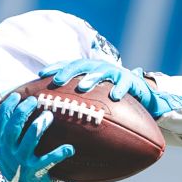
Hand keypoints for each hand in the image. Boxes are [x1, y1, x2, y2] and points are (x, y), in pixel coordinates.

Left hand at [0, 93, 75, 181]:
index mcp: (33, 170)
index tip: (70, 149)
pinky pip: (1, 122)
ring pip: (12, 128)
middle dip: (37, 128)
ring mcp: (7, 148)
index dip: (58, 155)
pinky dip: (6, 110)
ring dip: (22, 114)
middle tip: (47, 115)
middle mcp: (19, 158)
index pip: (46, 163)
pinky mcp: (0, 140)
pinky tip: (15, 96)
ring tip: (32, 101)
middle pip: (27, 140)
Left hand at [38, 58, 181, 118]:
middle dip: (69, 71)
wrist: (141, 96)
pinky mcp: (131, 80)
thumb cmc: (111, 100)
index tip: (40, 75)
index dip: (55, 68)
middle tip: (57, 81)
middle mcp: (100, 68)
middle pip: (82, 65)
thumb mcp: (94, 100)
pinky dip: (119, 89)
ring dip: (91, 78)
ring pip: (102, 71)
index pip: (69, 65)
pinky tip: (114, 96)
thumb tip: (53, 116)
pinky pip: (125, 83)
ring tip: (83, 86)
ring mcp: (115, 73)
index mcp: (89, 70)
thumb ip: (77, 103)